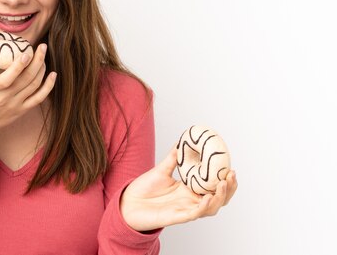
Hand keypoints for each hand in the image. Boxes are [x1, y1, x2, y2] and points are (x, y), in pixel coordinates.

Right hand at [0, 40, 56, 164]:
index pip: (7, 78)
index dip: (18, 66)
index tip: (26, 53)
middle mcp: (4, 97)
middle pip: (26, 79)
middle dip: (37, 61)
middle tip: (42, 47)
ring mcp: (15, 104)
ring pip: (34, 86)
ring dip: (42, 69)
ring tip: (42, 55)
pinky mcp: (22, 110)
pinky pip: (39, 98)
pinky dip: (48, 86)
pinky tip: (53, 74)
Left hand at [120, 147, 237, 231]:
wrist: (128, 202)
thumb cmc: (144, 188)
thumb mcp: (161, 169)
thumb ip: (173, 157)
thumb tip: (182, 142)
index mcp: (190, 190)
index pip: (214, 187)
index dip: (226, 180)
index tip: (231, 168)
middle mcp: (191, 201)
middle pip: (219, 199)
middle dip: (229, 189)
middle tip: (231, 176)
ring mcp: (186, 210)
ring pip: (211, 208)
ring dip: (220, 197)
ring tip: (223, 184)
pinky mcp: (177, 217)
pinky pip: (194, 214)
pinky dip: (203, 207)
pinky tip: (207, 197)